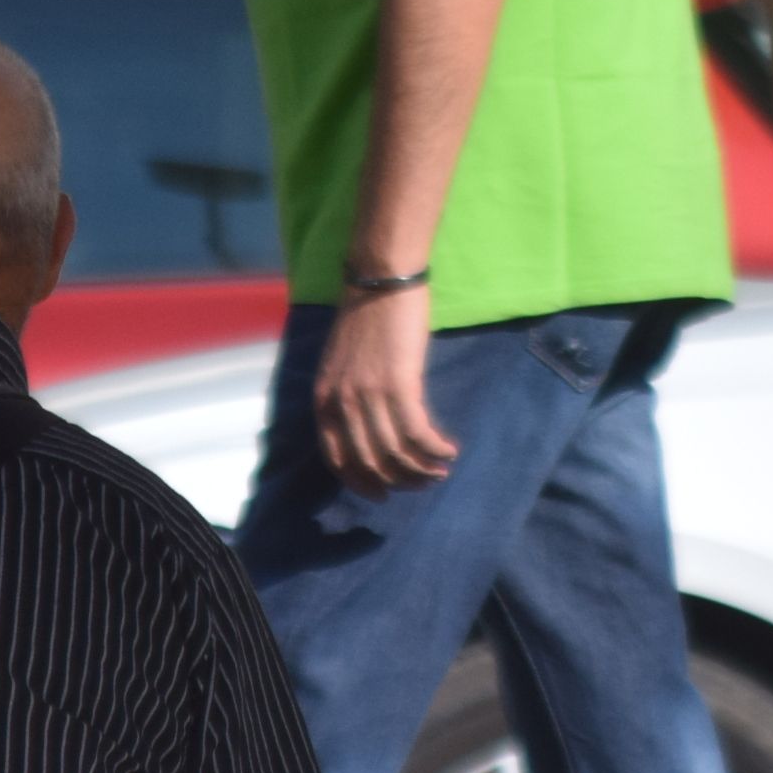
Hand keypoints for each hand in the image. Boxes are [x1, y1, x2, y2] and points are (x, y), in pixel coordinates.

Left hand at [314, 283, 460, 494]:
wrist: (381, 278)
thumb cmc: (366, 316)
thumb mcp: (341, 363)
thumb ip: (345, 396)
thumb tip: (367, 430)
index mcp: (323, 399)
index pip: (337, 459)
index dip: (362, 482)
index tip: (384, 494)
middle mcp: (342, 402)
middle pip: (371, 462)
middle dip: (400, 480)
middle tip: (423, 482)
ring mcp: (369, 395)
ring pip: (397, 453)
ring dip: (422, 469)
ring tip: (441, 469)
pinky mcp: (400, 384)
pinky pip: (419, 434)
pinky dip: (435, 449)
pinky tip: (449, 451)